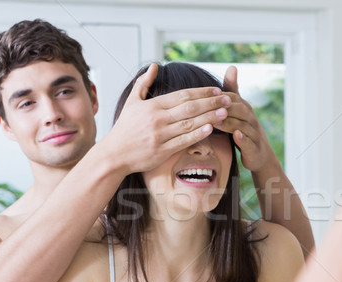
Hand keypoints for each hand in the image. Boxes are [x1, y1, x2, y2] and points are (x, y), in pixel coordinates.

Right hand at [104, 63, 231, 174]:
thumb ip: (144, 83)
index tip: (216, 90)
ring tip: (225, 112)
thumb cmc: (124, 128)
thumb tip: (155, 66)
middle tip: (227, 98)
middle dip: (211, 102)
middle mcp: (157, 119)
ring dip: (209, 117)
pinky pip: (183, 141)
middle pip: (189, 107)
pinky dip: (198, 134)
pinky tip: (210, 129)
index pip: (182, 95)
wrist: (114, 154)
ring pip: (189, 123)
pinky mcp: (162, 150)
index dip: (201, 92)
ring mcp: (160, 135)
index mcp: (152, 106)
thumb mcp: (131, 102)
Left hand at [216, 66, 279, 172]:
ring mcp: (254, 133)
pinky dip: (243, 138)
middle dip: (223, 107)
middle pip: (238, 109)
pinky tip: (236, 136)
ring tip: (215, 121)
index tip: (200, 95)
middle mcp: (250, 118)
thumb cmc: (243, 130)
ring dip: (229, 122)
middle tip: (206, 107)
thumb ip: (231, 92)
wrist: (259, 154)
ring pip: (242, 125)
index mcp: (244, 108)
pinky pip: (249, 142)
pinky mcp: (255, 148)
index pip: (231, 97)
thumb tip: (231, 66)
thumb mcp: (237, 110)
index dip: (218, 95)